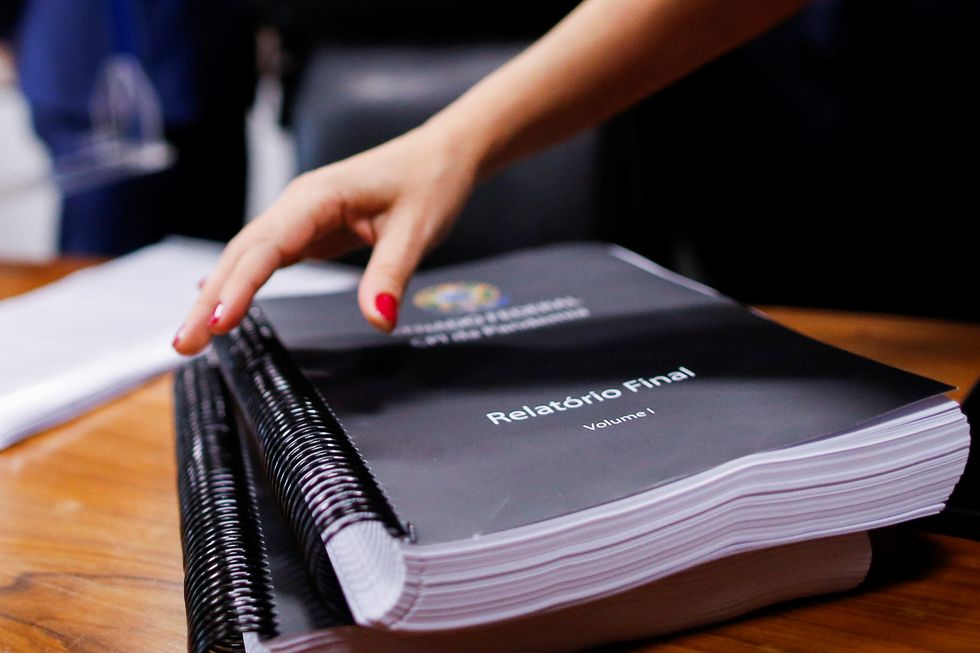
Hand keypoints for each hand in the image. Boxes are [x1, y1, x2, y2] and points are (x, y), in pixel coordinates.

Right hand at [172, 126, 477, 354]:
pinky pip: (266, 257)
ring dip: (218, 294)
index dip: (239, 286)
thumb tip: (378, 320)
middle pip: (242, 254)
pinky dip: (240, 282)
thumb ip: (391, 274)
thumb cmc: (429, 183)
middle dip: (210, 299)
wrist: (441, 155)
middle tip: (183, 344)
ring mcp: (300, 216)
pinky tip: (218, 303)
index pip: (267, 247)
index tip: (218, 322)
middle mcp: (299, 204)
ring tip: (192, 337)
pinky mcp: (309, 229)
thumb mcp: (417, 230)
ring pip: (247, 256)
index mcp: (317, 198)